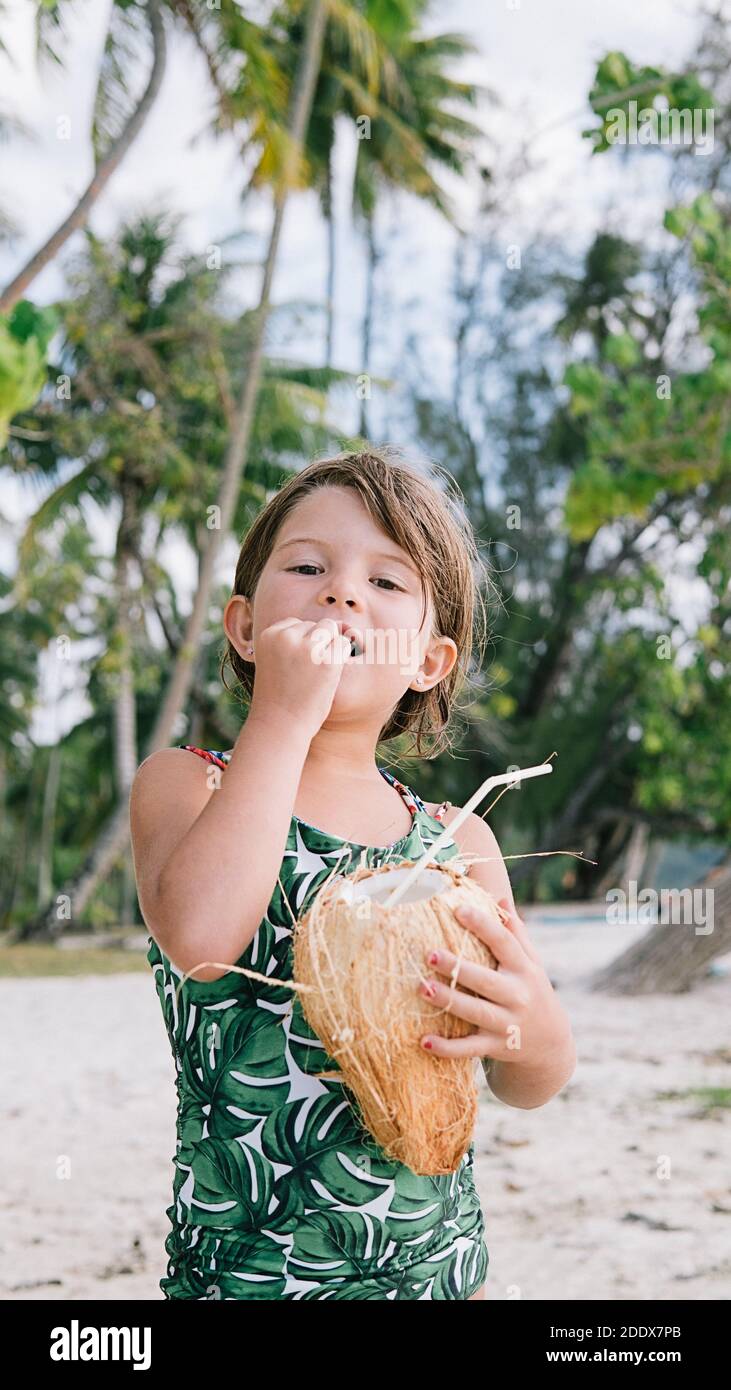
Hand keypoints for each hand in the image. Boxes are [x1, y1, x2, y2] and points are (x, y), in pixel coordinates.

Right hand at [248, 617, 352, 737]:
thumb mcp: (275, 659)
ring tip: (317, 671)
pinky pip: (344, 644)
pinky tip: (328, 674)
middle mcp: (286, 637)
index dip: (301, 644)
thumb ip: (290, 641)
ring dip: (330, 647)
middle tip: (306, 672)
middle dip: (317, 643)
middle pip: (315, 624)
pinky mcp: (328, 661)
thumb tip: (335, 623)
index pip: (296, 623)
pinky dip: (341, 657)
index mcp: (269, 634)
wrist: (280, 725)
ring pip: (331, 629)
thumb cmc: (280, 695)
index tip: (294, 666)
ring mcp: (307, 648)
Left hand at [417, 896, 573, 1066]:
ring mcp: (507, 1023)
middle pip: (485, 980)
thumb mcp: (532, 963)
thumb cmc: (532, 992)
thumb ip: (516, 934)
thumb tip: (501, 899)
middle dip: (458, 968)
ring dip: (448, 1001)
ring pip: (475, 1012)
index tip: (458, 909)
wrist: (550, 1045)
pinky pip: (470, 1048)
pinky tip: (424, 1042)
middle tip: (429, 954)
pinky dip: (447, 1048)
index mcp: (524, 970)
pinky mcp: (496, 1046)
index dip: (483, 925)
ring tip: (422, 988)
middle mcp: (517, 995)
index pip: (504, 943)